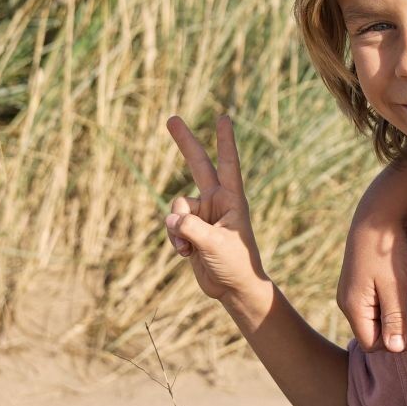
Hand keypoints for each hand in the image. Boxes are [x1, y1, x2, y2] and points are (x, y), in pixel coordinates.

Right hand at [165, 115, 271, 317]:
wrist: (233, 288)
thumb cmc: (235, 264)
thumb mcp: (214, 245)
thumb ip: (191, 228)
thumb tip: (171, 219)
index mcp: (232, 199)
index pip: (229, 163)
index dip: (225, 140)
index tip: (223, 117)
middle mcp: (216, 201)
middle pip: (197, 165)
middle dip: (185, 142)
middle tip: (171, 118)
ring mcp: (202, 214)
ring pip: (176, 207)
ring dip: (176, 228)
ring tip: (188, 247)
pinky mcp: (190, 229)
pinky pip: (172, 225)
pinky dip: (174, 239)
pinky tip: (185, 254)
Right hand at [337, 158, 406, 351]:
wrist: (377, 216)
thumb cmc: (387, 252)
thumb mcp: (396, 287)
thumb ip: (395, 319)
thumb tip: (395, 350)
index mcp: (354, 307)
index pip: (371, 344)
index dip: (395, 344)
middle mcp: (347, 303)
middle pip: (372, 333)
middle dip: (397, 332)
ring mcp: (350, 292)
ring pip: (373, 319)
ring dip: (395, 320)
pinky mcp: (357, 283)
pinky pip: (372, 306)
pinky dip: (389, 308)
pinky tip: (403, 298)